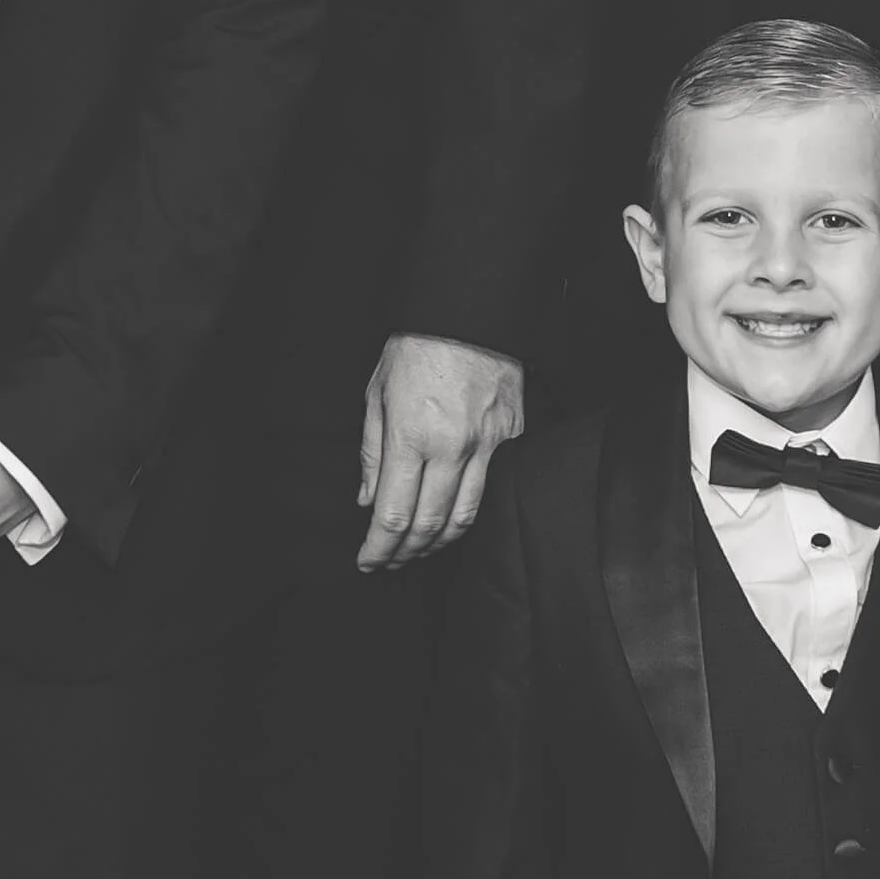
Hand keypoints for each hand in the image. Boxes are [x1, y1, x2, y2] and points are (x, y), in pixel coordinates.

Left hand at [357, 335, 523, 569]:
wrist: (469, 315)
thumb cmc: (417, 348)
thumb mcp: (377, 395)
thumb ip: (372, 453)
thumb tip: (368, 499)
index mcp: (411, 434)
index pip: (393, 513)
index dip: (379, 546)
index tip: (368, 560)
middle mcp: (451, 447)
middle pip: (428, 525)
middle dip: (406, 553)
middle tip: (390, 564)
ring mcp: (487, 446)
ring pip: (465, 518)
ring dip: (438, 544)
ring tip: (419, 552)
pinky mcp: (511, 440)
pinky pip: (492, 491)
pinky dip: (469, 516)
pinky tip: (451, 523)